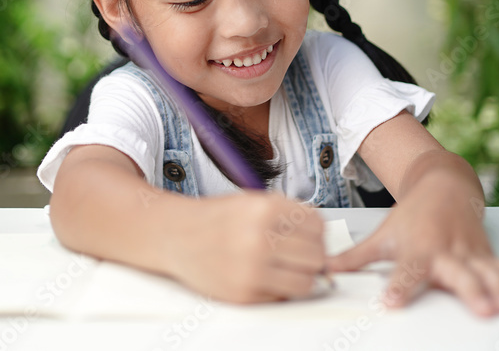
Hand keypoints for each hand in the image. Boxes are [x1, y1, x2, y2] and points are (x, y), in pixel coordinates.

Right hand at [169, 192, 326, 303]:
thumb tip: (322, 240)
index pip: (318, 227)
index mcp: (265, 208)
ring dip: (302, 277)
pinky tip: (267, 276)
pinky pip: (283, 297)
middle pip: (316, 256)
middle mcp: (259, 237)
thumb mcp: (254, 201)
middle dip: (313, 257)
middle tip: (300, 256)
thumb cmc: (216, 219)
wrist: (176, 235)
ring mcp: (251, 268)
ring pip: (306, 281)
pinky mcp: (243, 293)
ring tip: (287, 268)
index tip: (311, 238)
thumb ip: (288, 216)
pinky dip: (281, 289)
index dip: (318, 234)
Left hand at [328, 173, 498, 315]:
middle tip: (480, 308)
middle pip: (457, 273)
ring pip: (488, 271)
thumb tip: (322, 270)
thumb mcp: (381, 235)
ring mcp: (470, 253)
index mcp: (417, 249)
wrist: (442, 184)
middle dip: (469, 290)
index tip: (393, 303)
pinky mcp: (488, 254)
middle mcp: (446, 251)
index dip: (400, 288)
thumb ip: (354, 258)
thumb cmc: (411, 215)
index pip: (406, 272)